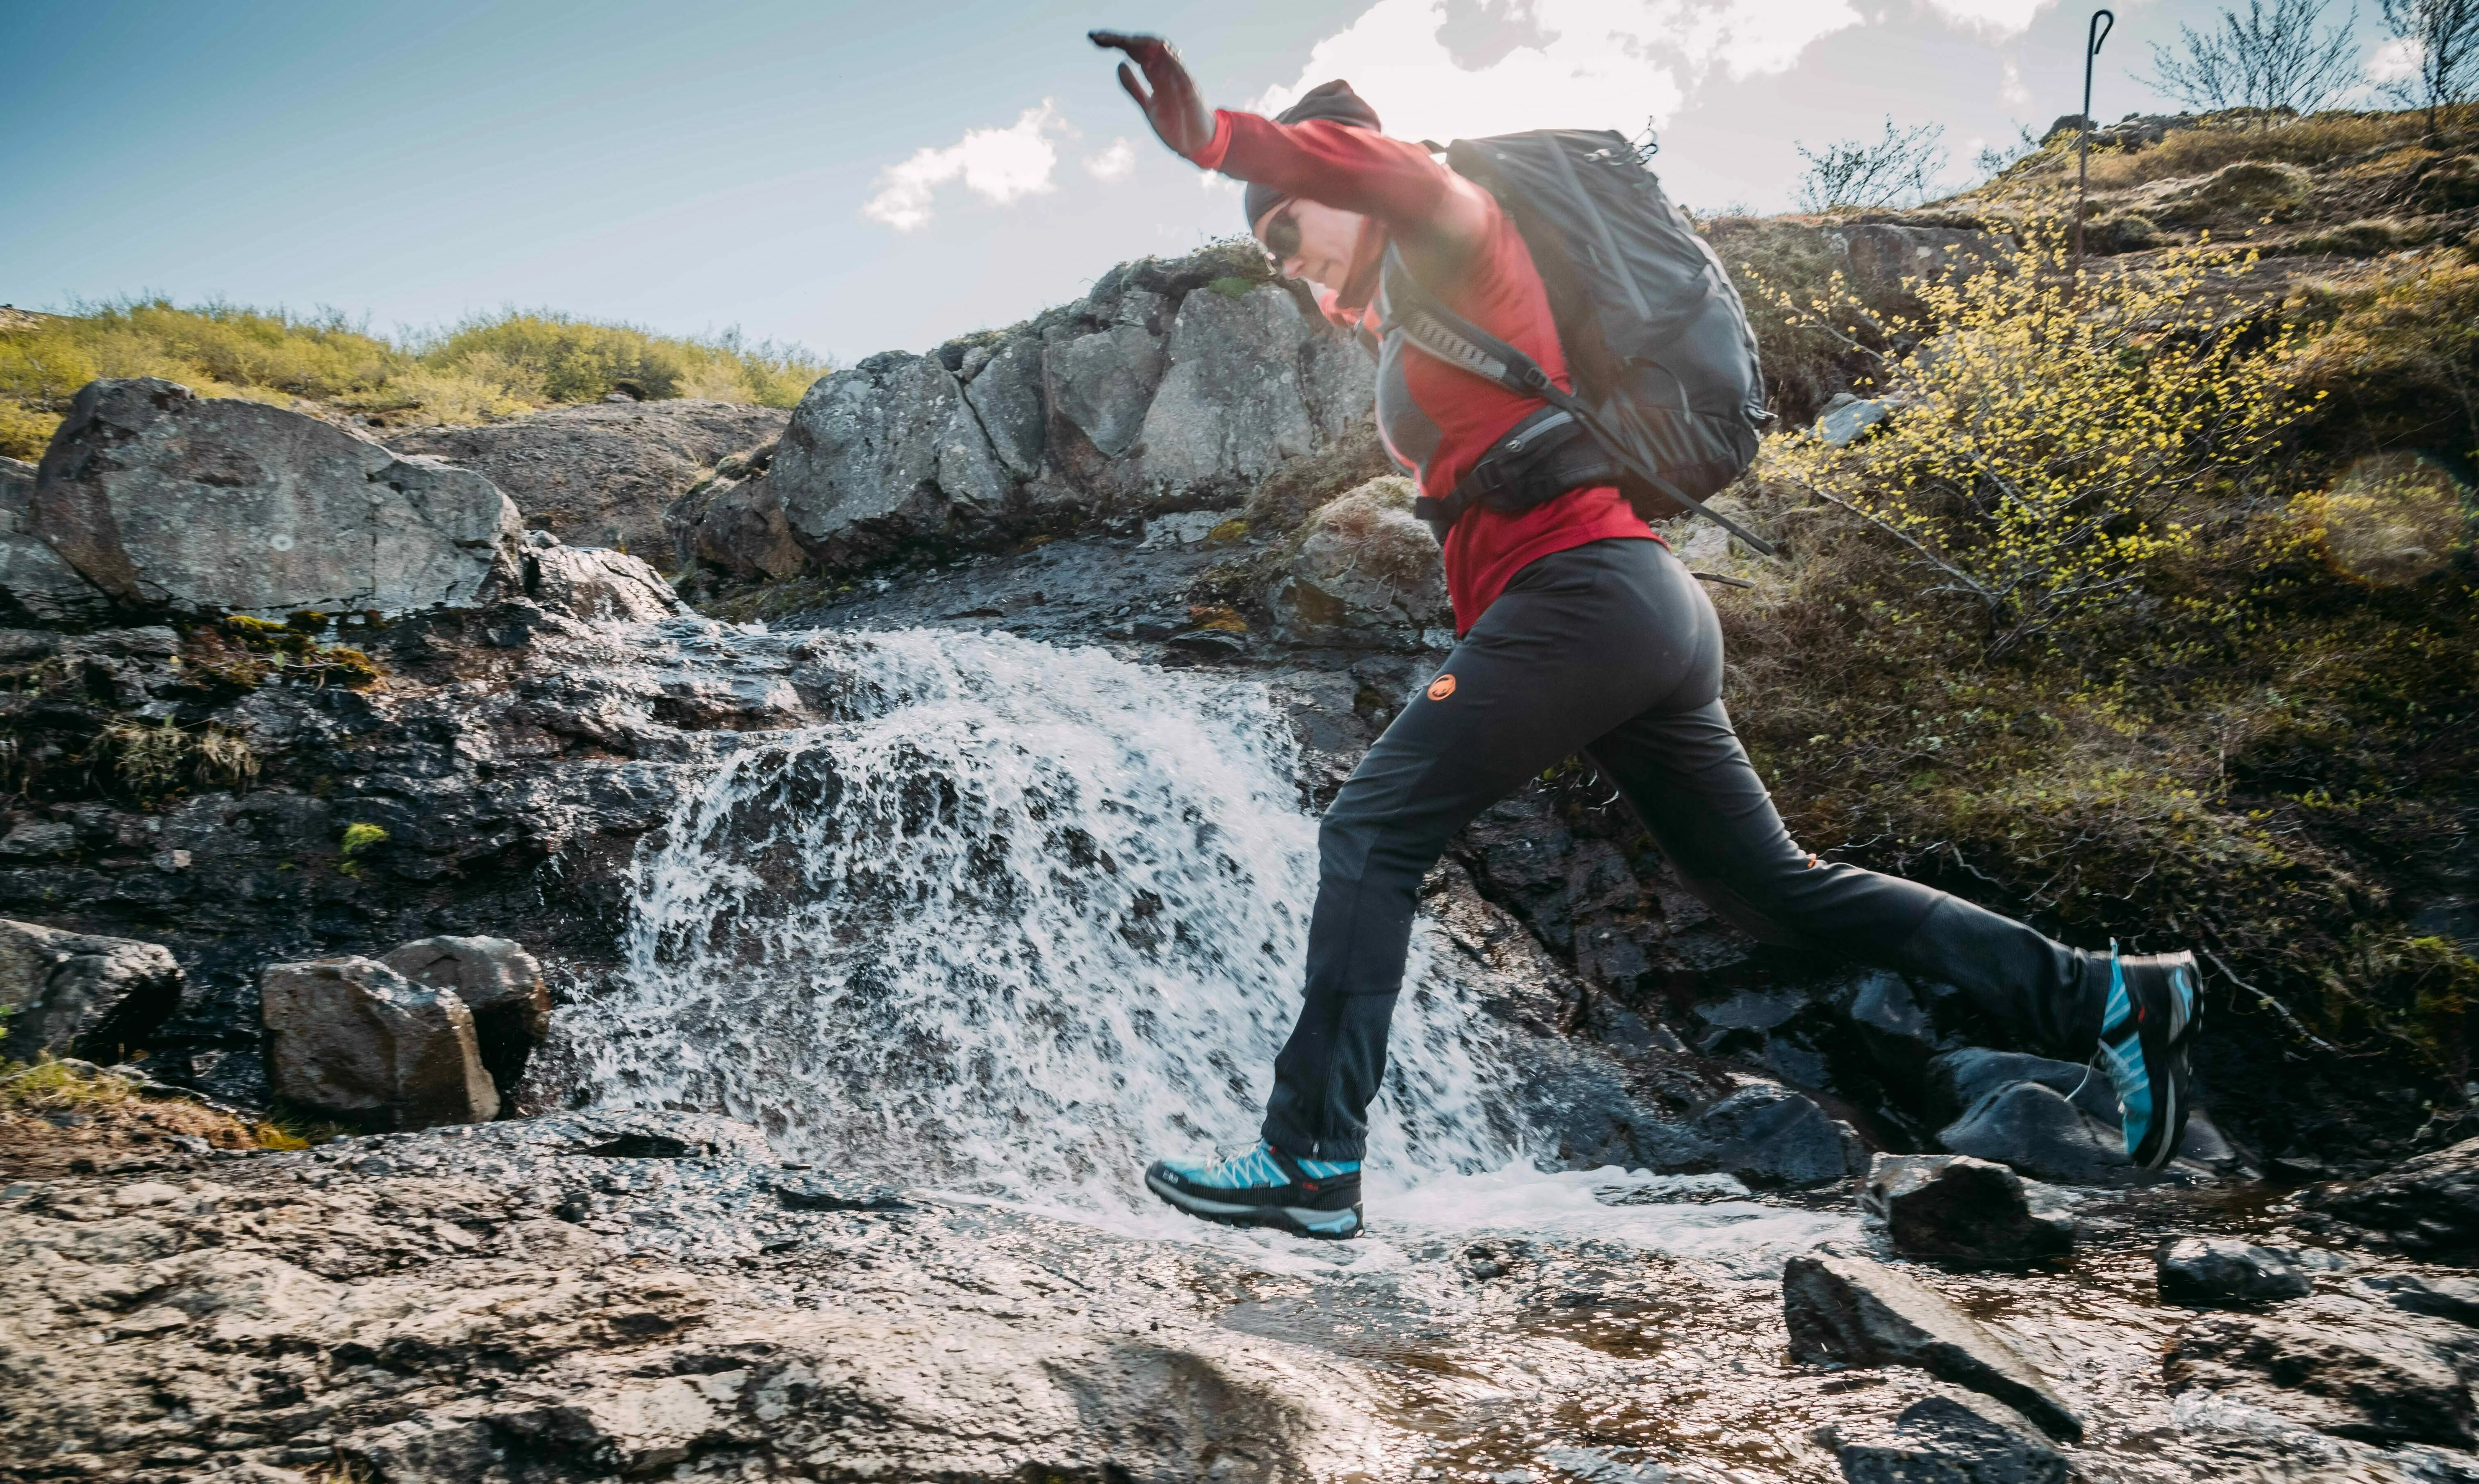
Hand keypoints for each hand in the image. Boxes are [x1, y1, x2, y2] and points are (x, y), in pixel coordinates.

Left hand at [1089, 31, 1215, 158]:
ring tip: (1121, 40)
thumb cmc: (1176, 124)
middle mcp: (1166, 72)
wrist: (1196, 144)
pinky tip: (1154, 48)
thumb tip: (1119, 65)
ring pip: (1161, 50)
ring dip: (1141, 42)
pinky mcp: (1190, 90)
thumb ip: (1134, 86)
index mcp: (1156, 75)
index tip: (1094, 40)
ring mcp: (1178, 79)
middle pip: (1143, 46)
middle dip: (1120, 39)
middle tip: (1098, 37)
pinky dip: (1168, 58)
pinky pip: (1180, 69)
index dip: (1115, 43)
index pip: (1134, 52)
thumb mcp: (1147, 105)